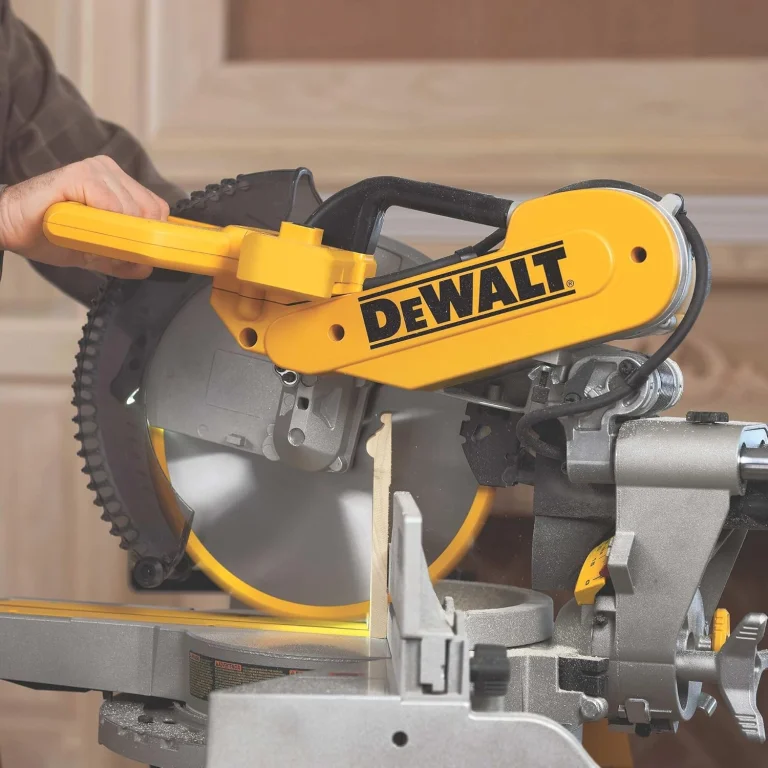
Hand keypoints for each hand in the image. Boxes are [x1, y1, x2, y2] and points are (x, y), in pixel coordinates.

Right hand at [0, 155, 168, 277]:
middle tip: (107, 249)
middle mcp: (111, 171)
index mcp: (119, 184)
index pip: (157, 209)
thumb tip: (148, 266)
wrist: (10, 227)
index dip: (151, 234)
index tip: (136, 251)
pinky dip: (103, 225)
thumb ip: (124, 258)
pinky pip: (110, 204)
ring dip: (115, 235)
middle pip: (150, 210)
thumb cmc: (51, 234)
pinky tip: (82, 230)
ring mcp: (96, 170)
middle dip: (135, 238)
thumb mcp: (97, 252)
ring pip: (132, 209)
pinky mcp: (78, 174)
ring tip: (87, 239)